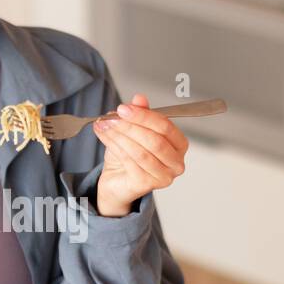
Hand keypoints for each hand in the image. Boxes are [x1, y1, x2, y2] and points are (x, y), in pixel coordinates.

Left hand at [92, 93, 187, 217]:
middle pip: (154, 140)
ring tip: (104, 126)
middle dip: (130, 126)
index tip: (124, 108)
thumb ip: (140, 113)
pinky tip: (105, 137)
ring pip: (140, 151)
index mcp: (179, 144)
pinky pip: (130, 162)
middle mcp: (176, 163)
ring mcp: (164, 177)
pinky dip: (114, 147)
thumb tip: (140, 98)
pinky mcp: (147, 185)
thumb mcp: (134, 129)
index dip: (144, 116)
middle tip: (111, 118)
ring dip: (119, 136)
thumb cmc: (129, 155)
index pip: (165, 126)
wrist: (117, 180)